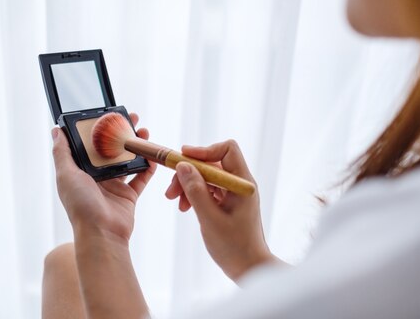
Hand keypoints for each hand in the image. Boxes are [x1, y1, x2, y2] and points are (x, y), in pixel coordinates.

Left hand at [52, 113, 156, 242]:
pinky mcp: (129, 195)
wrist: (102, 233)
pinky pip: (141, 177)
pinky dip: (148, 167)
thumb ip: (62, 152)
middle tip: (131, 119)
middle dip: (121, 134)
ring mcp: (114, 186)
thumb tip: (56, 131)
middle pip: (111, 150)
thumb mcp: (66, 175)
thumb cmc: (81, 205)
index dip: (99, 129)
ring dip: (136, 146)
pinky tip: (153, 155)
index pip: (90, 144)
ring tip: (144, 133)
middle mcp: (97, 177)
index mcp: (81, 171)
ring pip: (127, 160)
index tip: (109, 115)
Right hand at [165, 140, 273, 280]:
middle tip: (171, 190)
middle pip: (212, 164)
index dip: (205, 150)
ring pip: (206, 177)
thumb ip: (196, 190)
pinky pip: (208, 189)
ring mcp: (233, 193)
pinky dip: (194, 194)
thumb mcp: (209, 218)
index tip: (183, 157)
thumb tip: (183, 166)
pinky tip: (185, 207)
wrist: (248, 268)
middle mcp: (239, 184)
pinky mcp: (227, 202)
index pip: (228, 150)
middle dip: (189, 172)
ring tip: (175, 201)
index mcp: (242, 183)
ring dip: (188, 185)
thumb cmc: (234, 246)